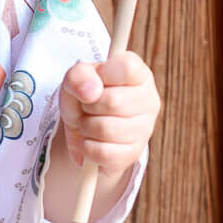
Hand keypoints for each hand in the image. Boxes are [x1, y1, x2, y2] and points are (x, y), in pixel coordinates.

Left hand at [46, 52, 159, 220]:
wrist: (82, 131)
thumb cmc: (83, 97)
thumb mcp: (74, 80)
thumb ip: (79, 76)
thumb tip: (91, 91)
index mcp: (139, 74)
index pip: (128, 67)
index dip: (104, 74)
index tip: (95, 81)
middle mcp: (149, 100)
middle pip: (112, 101)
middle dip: (88, 105)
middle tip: (87, 106)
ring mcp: (144, 129)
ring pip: (105, 129)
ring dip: (86, 127)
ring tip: (89, 123)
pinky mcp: (132, 154)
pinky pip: (102, 152)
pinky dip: (87, 147)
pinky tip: (92, 140)